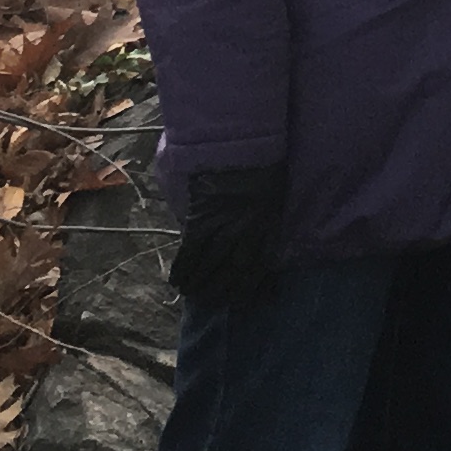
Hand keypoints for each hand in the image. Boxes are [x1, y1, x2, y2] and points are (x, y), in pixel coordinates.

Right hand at [168, 163, 288, 307]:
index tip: (239, 301)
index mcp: (266, 230)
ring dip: (199, 283)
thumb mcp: (273, 200)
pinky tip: (177, 281)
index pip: (257, 269)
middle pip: (232, 272)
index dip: (247, 289)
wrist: (243, 149)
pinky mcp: (201, 220)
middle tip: (209, 302)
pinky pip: (190, 251)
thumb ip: (266, 223)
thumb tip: (262, 244)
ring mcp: (223, 228)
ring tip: (191, 294)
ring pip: (210, 265)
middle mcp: (246, 234)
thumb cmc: (264, 171)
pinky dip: (183, 268)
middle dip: (220, 291)